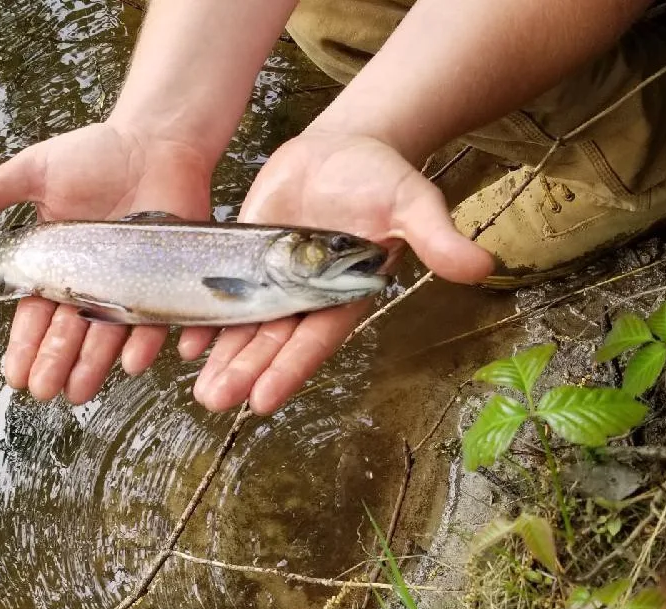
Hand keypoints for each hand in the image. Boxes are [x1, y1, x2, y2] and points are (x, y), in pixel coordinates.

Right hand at [0, 123, 211, 403]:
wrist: (156, 142)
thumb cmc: (98, 156)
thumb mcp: (39, 171)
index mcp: (56, 268)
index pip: (35, 315)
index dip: (24, 345)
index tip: (14, 374)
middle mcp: (90, 286)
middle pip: (68, 333)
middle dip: (54, 362)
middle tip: (43, 390)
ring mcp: (128, 290)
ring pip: (106, 336)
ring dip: (92, 365)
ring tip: (78, 392)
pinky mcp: (164, 286)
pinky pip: (155, 320)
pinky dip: (146, 342)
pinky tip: (133, 363)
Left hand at [181, 133, 494, 414]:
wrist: (343, 148)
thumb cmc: (382, 177)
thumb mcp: (411, 202)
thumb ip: (436, 237)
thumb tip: (482, 267)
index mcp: (342, 297)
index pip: (312, 341)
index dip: (287, 370)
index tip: (262, 401)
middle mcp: (305, 300)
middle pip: (270, 344)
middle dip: (243, 373)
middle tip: (214, 403)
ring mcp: (274, 284)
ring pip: (245, 330)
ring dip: (223, 360)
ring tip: (200, 392)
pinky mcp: (247, 263)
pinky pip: (223, 297)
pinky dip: (205, 320)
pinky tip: (183, 344)